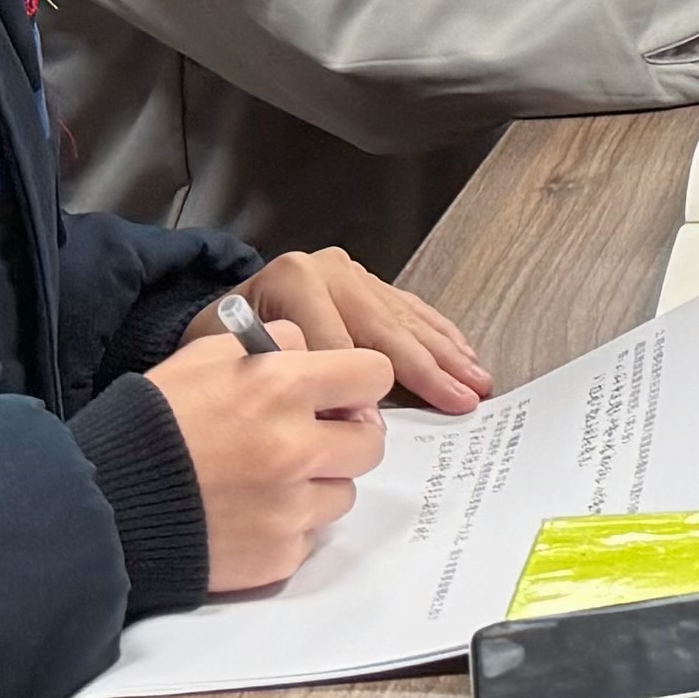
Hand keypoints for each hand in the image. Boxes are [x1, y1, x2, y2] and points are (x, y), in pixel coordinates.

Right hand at [149, 331, 397, 591]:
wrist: (103, 506)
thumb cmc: (150, 425)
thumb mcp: (204, 357)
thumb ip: (270, 345)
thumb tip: (313, 352)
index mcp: (282, 387)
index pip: (374, 374)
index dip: (358, 383)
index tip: (340, 395)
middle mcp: (296, 447)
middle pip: (371, 441)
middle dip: (346, 437)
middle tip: (311, 440)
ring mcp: (290, 507)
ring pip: (344, 492)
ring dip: (319, 485)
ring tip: (269, 480)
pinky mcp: (278, 554)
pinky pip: (310, 536)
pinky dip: (288, 527)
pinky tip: (248, 515)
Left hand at [243, 243, 492, 406]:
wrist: (221, 312)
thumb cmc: (222, 343)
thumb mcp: (224, 357)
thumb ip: (275, 381)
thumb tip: (342, 418)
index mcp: (295, 280)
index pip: (335, 339)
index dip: (354, 387)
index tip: (372, 426)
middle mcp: (331, 271)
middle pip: (384, 327)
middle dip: (425, 369)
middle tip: (459, 400)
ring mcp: (355, 275)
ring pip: (407, 319)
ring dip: (446, 355)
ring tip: (477, 382)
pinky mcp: (371, 283)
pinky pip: (413, 310)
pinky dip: (442, 335)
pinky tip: (464, 354)